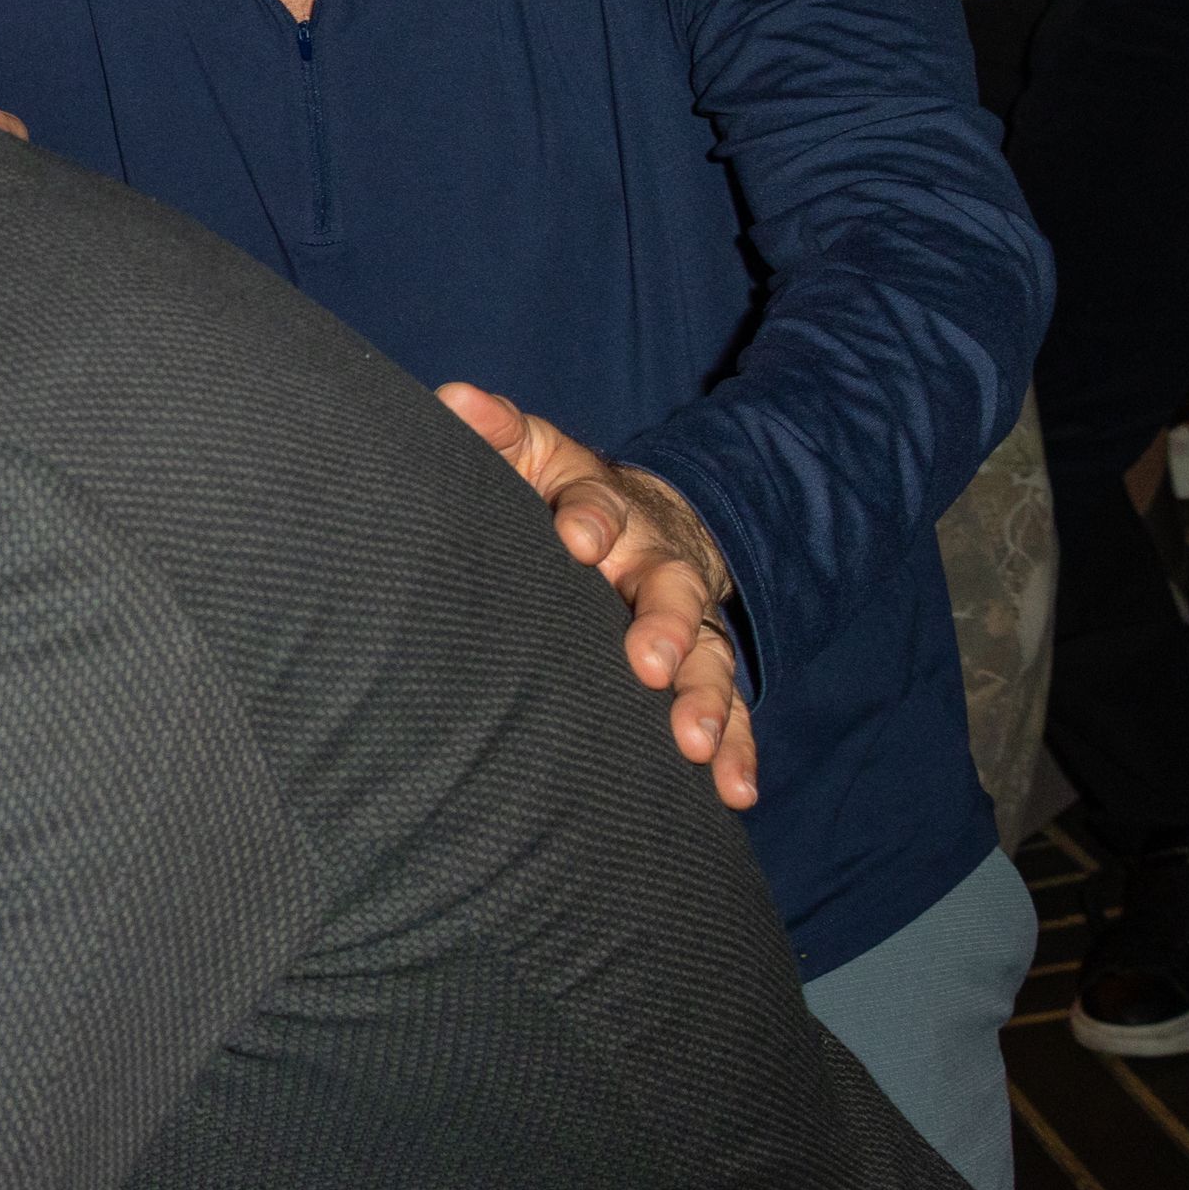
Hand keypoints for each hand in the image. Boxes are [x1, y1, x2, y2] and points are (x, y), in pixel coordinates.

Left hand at [437, 382, 758, 809]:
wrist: (644, 520)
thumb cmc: (561, 496)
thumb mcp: (534, 455)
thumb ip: (498, 431)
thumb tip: (453, 398)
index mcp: (607, 510)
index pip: (601, 507)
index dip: (590, 520)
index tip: (575, 538)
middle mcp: (657, 565)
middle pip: (671, 589)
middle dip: (664, 623)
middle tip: (648, 660)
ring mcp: (689, 621)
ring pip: (708, 658)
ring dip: (705, 699)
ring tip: (692, 742)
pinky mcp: (703, 670)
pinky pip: (728, 712)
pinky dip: (735, 749)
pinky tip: (733, 791)